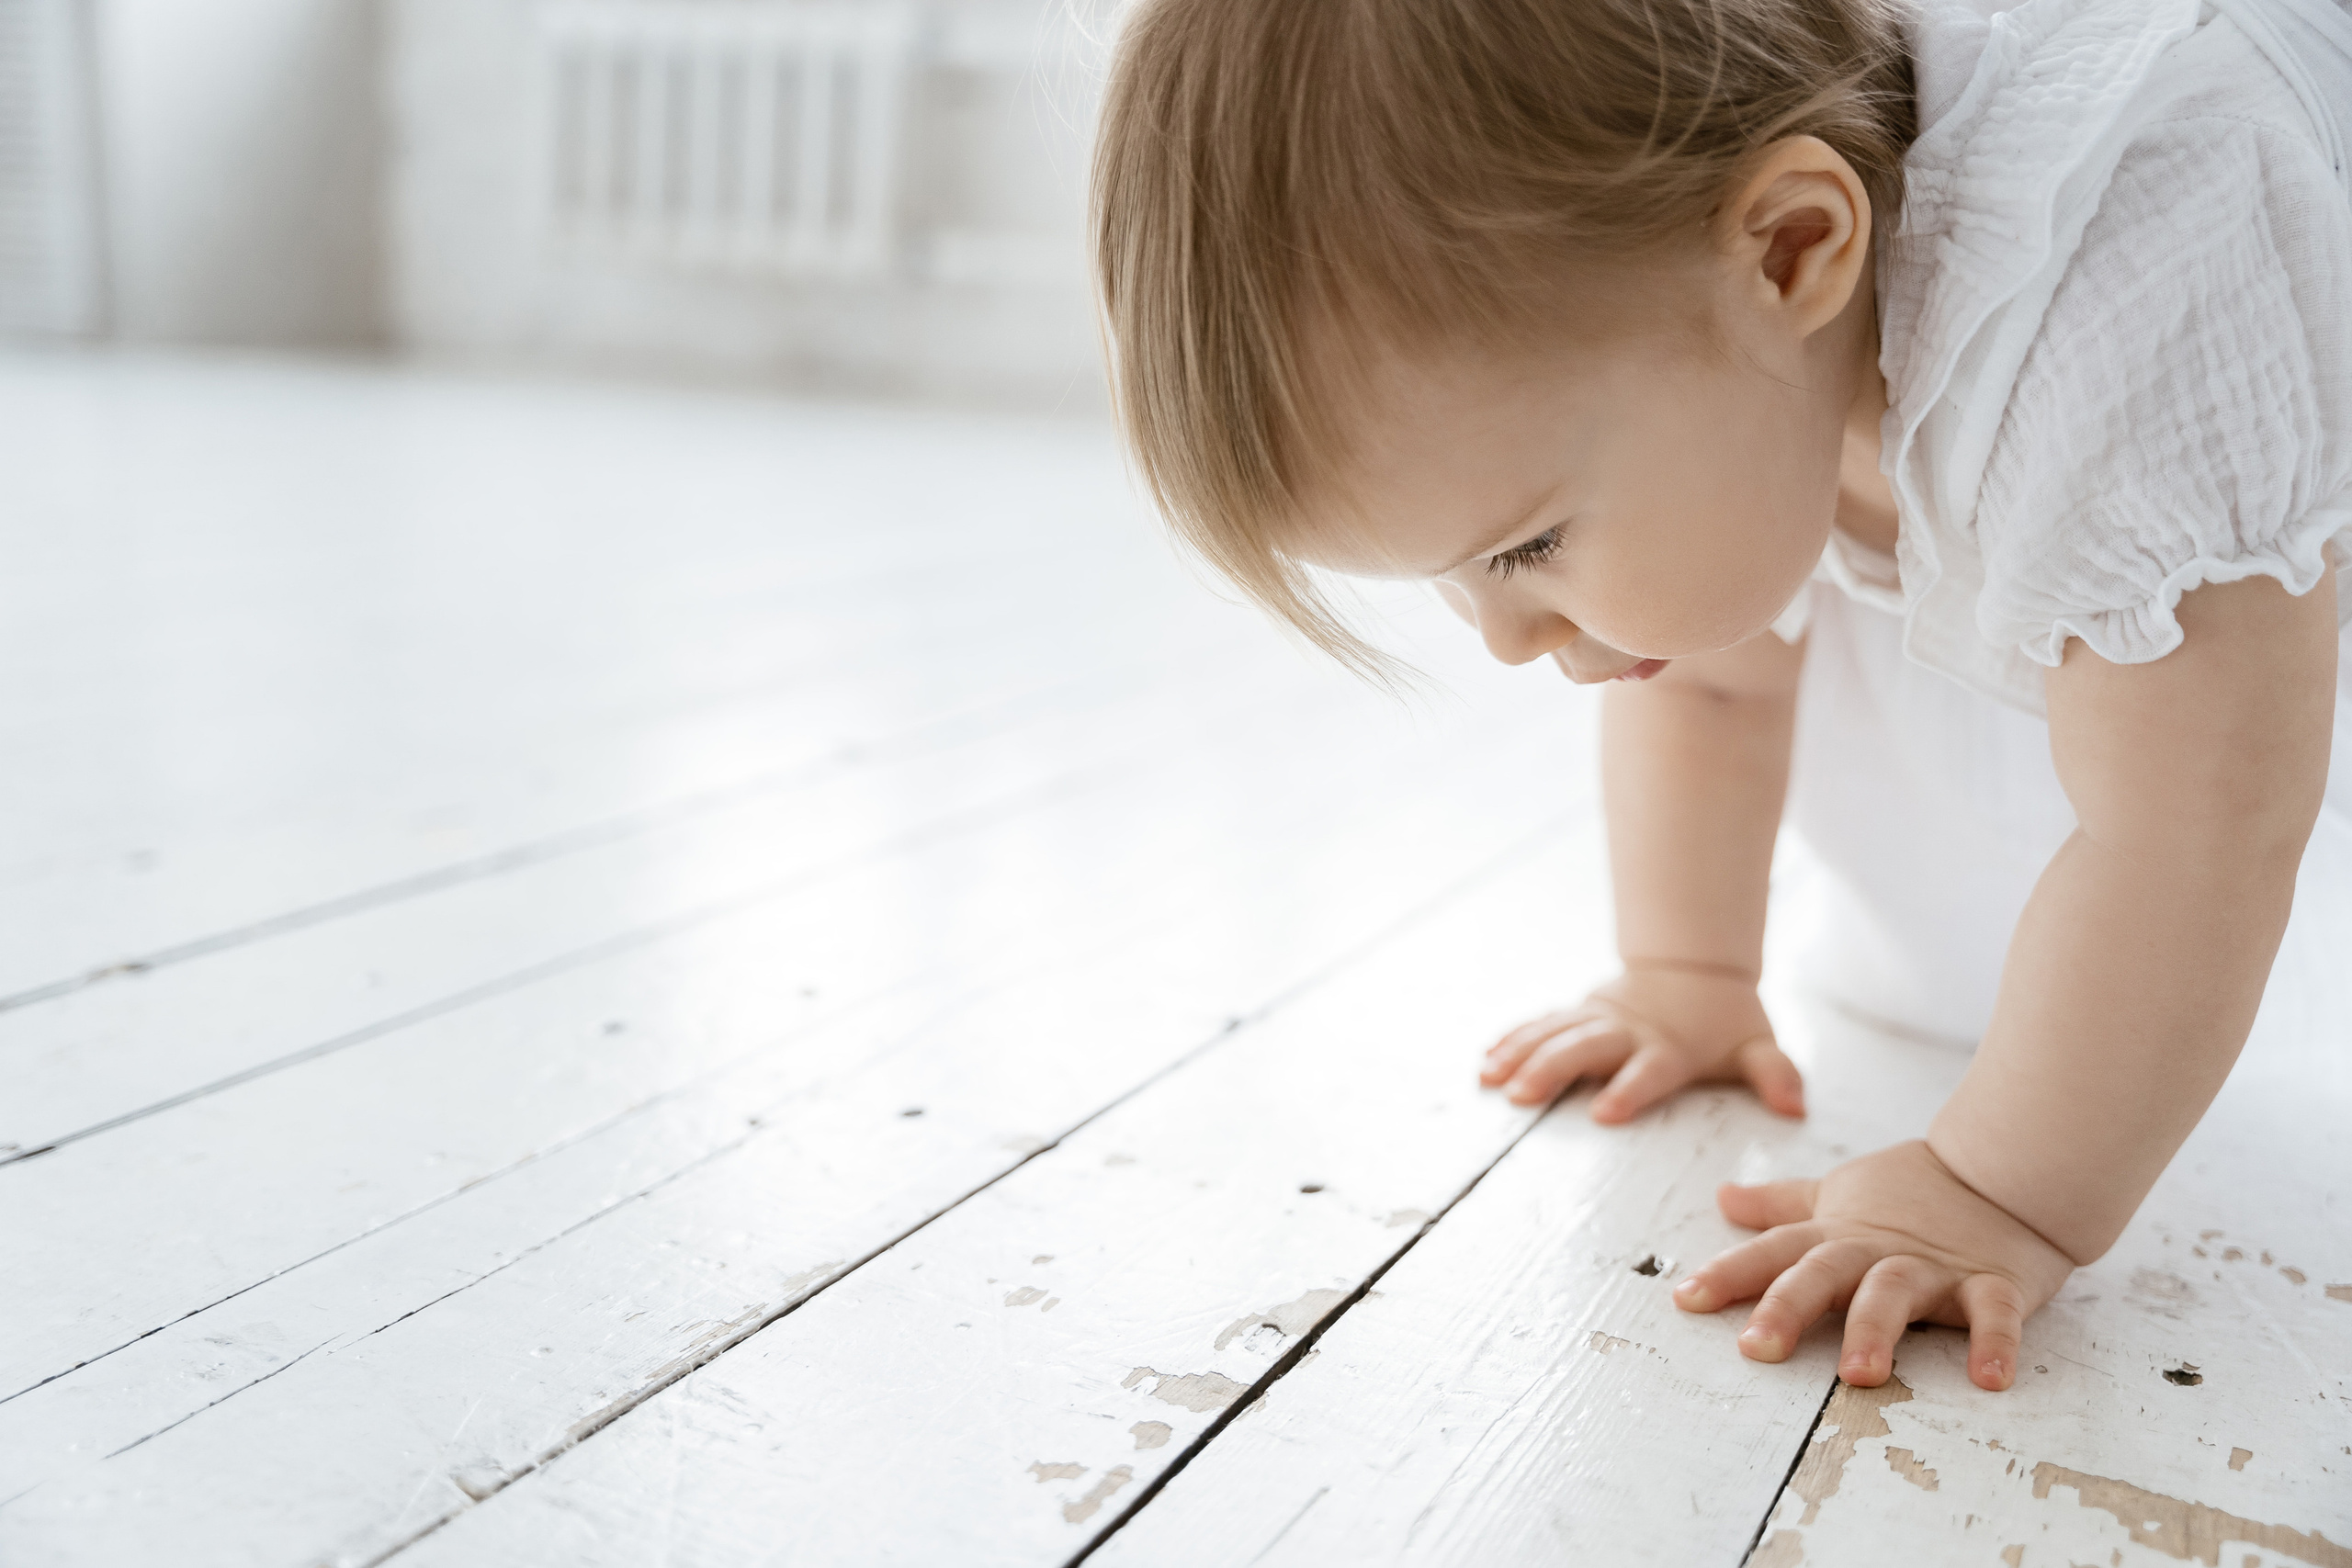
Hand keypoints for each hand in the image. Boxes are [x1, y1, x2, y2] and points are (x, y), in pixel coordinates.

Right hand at [1480, 968, 1803, 1122]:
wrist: (1693, 967)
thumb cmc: (1726, 1020)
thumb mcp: (1759, 1045)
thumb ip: (1775, 1075)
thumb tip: (1795, 1107)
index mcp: (1671, 1046)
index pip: (1651, 1069)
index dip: (1630, 1089)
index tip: (1604, 1113)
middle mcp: (1629, 1030)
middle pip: (1587, 1049)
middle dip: (1553, 1069)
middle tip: (1521, 1093)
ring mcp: (1599, 1018)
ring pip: (1556, 1033)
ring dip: (1522, 1053)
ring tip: (1490, 1078)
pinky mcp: (1580, 1012)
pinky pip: (1542, 1023)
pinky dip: (1514, 1038)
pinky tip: (1486, 1059)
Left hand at [1673, 1140, 2076, 1389]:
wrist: (2006, 1168)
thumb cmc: (1915, 1192)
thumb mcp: (1839, 1197)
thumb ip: (1782, 1206)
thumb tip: (1723, 1199)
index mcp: (1837, 1236)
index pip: (1773, 1253)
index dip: (1729, 1274)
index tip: (1685, 1299)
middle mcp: (1875, 1251)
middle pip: (1822, 1274)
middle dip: (1787, 1307)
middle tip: (1756, 1347)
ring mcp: (1934, 1267)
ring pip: (1896, 1292)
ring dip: (1875, 1329)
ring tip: (1859, 1373)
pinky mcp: (1993, 1282)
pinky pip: (1995, 1313)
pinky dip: (1996, 1341)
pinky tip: (1990, 1376)